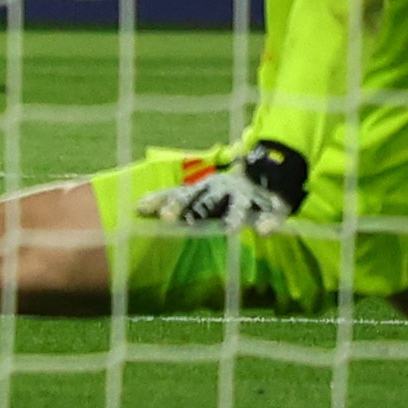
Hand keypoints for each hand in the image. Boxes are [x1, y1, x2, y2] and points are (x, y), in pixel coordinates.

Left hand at [134, 138, 307, 234]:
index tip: (140, 208)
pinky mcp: (269, 207)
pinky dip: (268, 222)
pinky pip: (270, 215)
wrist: (267, 175)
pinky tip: (264, 232)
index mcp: (202, 188)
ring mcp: (245, 196)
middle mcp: (221, 189)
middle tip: (170, 219)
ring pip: (237, 206)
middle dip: (187, 208)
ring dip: (233, 218)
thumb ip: (173, 201)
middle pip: (202, 199)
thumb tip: (136, 207)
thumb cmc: (223, 193)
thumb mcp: (199, 195)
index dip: (160, 201)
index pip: (178, 193)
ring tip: (229, 232)